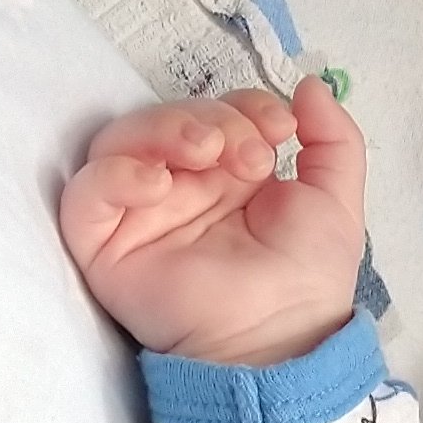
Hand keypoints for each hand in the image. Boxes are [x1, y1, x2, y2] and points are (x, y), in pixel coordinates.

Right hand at [58, 78, 367, 362]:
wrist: (279, 337)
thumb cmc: (307, 277)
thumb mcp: (337, 199)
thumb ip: (334, 138)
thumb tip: (308, 85)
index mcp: (227, 175)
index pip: (214, 113)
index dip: (244, 106)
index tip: (280, 128)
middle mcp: (179, 188)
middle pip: (167, 120)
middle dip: (210, 119)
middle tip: (247, 154)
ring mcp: (139, 215)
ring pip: (119, 143)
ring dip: (163, 130)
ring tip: (206, 152)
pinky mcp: (104, 246)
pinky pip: (86, 194)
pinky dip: (116, 175)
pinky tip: (159, 184)